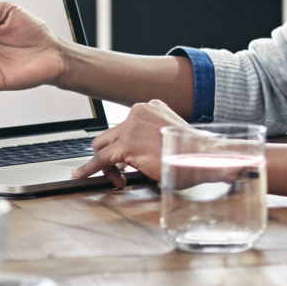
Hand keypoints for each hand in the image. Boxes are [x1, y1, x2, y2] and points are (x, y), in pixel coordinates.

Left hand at [72, 99, 187, 187]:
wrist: (203, 158)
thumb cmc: (194, 152)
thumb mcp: (173, 134)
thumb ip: (154, 135)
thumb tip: (139, 151)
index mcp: (152, 107)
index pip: (126, 124)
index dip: (124, 144)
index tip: (122, 157)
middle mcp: (138, 112)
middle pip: (110, 134)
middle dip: (111, 153)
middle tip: (121, 170)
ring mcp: (131, 127)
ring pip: (101, 146)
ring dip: (105, 164)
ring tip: (117, 178)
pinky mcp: (126, 146)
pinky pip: (100, 159)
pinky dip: (89, 168)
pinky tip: (83, 174)